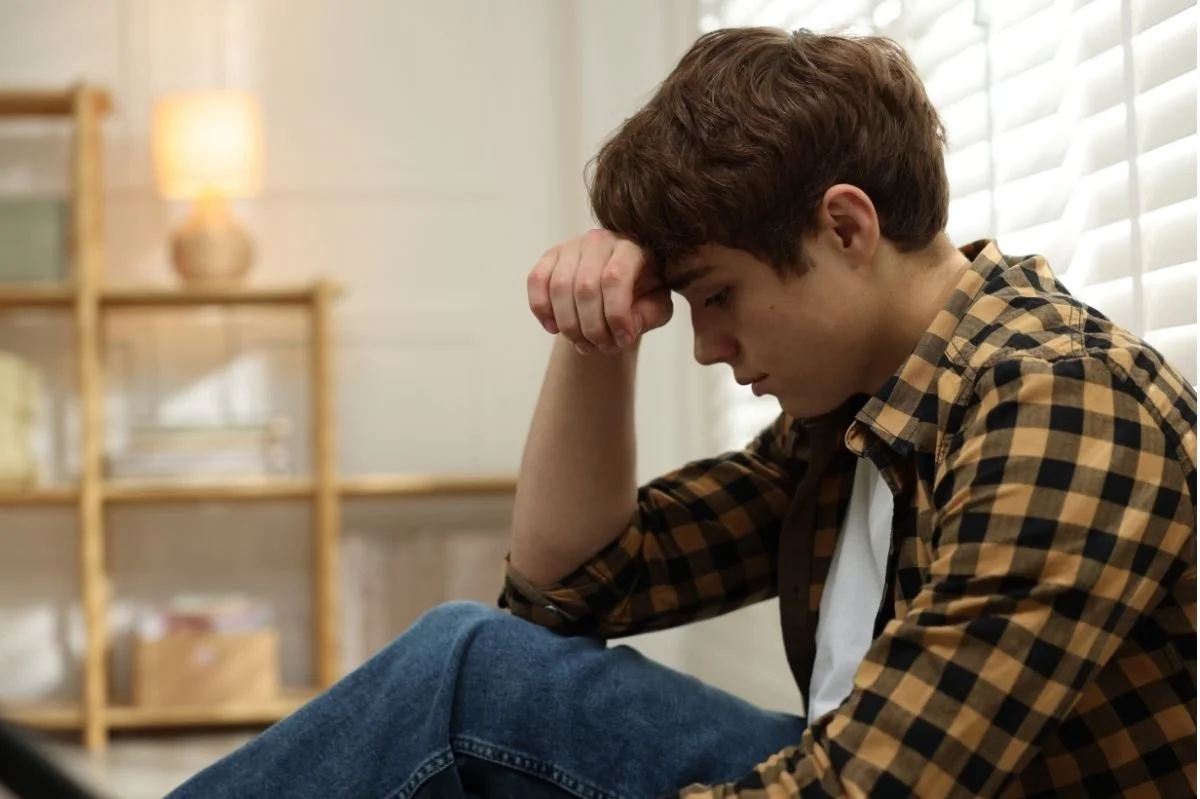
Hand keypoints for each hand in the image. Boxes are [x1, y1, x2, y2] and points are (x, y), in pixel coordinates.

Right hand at [527, 230, 673, 354]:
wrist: (616, 288)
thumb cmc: (641, 296)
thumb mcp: (658, 307)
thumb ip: (651, 314)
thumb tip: (629, 324)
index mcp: (631, 248)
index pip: (615, 278)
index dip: (616, 315)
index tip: (624, 341)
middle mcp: (599, 241)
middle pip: (585, 287)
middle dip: (593, 328)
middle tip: (604, 347)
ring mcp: (571, 246)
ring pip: (559, 288)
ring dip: (570, 326)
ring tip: (584, 345)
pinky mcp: (549, 256)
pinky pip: (537, 282)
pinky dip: (542, 310)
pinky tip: (555, 329)